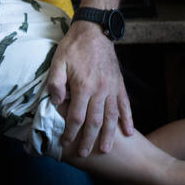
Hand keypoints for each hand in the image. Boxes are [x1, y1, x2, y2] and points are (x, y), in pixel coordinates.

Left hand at [47, 17, 133, 156]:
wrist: (95, 31)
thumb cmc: (73, 47)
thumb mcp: (58, 61)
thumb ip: (55, 82)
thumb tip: (55, 102)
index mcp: (83, 86)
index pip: (76, 116)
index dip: (71, 131)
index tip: (66, 142)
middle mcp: (99, 90)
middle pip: (95, 121)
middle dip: (89, 139)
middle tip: (84, 154)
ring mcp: (112, 88)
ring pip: (112, 117)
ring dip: (109, 135)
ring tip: (106, 150)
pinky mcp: (119, 85)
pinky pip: (125, 105)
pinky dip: (128, 120)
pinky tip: (129, 133)